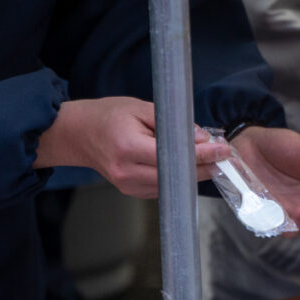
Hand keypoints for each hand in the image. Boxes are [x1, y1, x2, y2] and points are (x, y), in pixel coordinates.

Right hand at [35, 97, 229, 197]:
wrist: (77, 134)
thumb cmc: (106, 116)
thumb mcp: (139, 107)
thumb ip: (172, 123)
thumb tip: (202, 137)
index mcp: (128, 148)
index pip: (175, 157)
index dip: (203, 155)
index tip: (222, 149)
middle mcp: (128, 172)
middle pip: (178, 177)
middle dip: (204, 166)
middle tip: (222, 154)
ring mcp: (129, 186)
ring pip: (174, 186)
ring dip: (193, 173)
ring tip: (207, 157)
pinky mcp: (132, 192)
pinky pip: (164, 188)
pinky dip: (178, 178)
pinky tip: (186, 164)